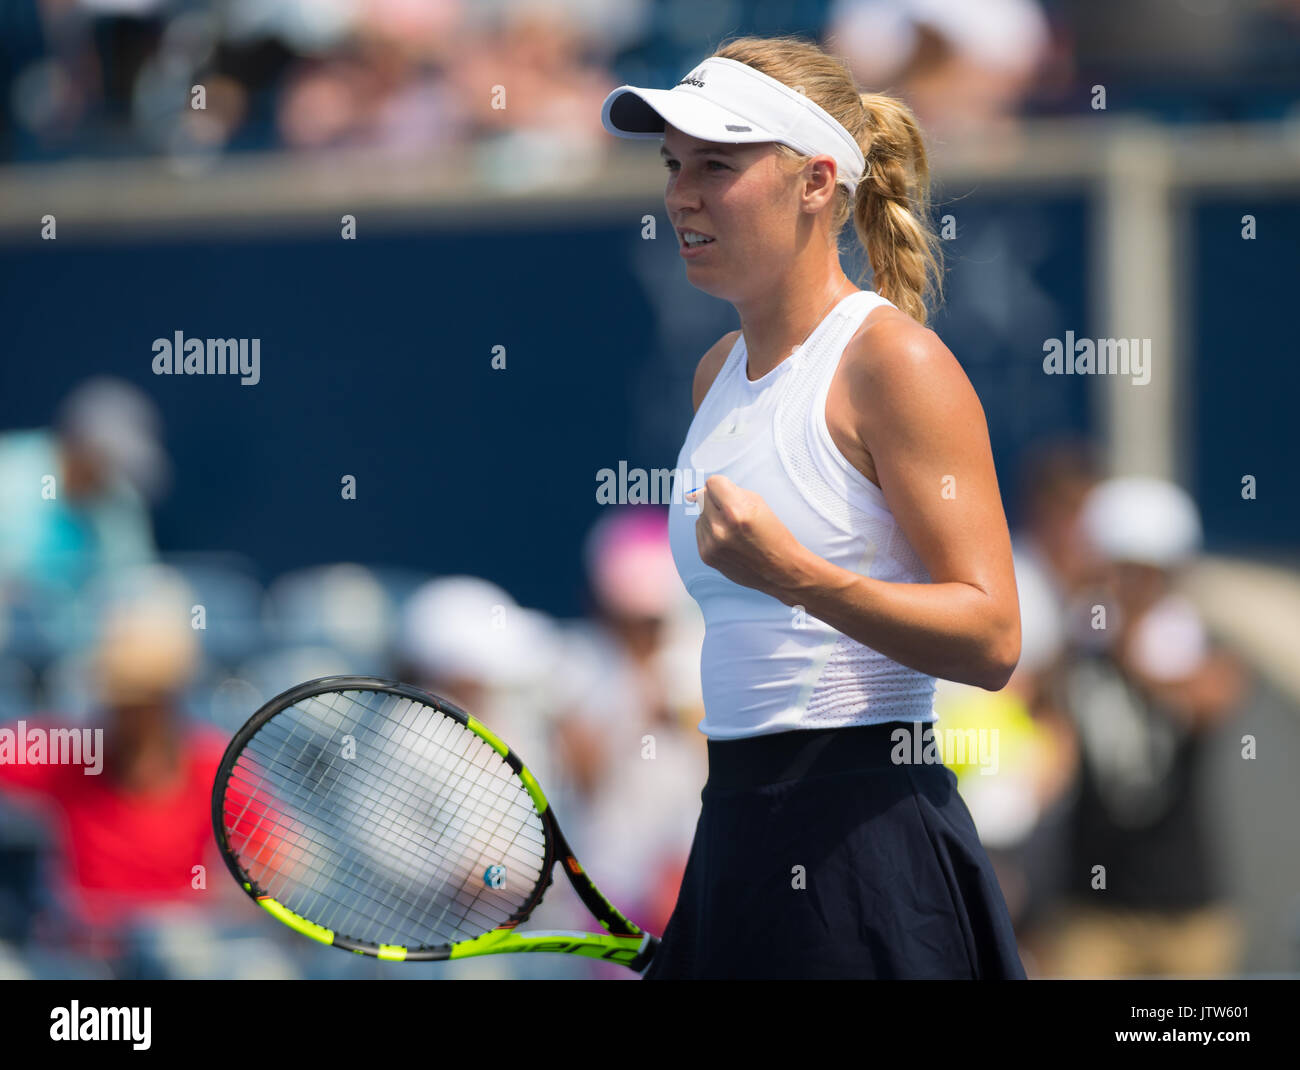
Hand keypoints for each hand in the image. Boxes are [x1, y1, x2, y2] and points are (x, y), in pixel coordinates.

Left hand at [686, 475, 806, 599]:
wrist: (780, 569)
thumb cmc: (772, 533)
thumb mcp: (758, 503)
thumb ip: (727, 491)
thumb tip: (692, 494)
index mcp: (737, 511)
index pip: (712, 482)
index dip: (724, 486)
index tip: (733, 495)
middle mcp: (721, 528)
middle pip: (703, 497)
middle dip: (718, 501)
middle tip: (736, 515)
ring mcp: (711, 544)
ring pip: (700, 514)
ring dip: (713, 517)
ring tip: (734, 530)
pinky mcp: (706, 555)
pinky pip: (699, 530)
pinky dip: (711, 531)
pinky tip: (728, 540)